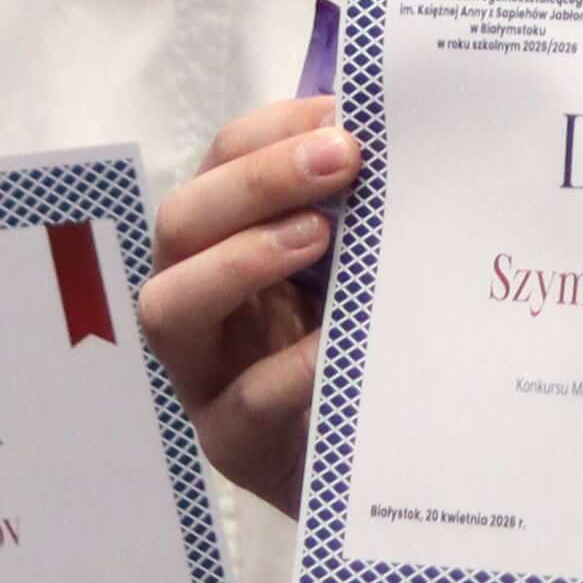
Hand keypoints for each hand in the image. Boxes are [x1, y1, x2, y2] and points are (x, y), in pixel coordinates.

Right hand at [146, 90, 355, 511]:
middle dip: (256, 180)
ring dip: (241, 259)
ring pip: (171, 305)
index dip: (269, 131)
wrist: (381, 469)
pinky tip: (336, 346)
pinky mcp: (232, 444)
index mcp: (227, 242)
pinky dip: (288, 368)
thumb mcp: (359, 269)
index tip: (342, 112)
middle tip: (342, 158)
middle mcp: (199, 299)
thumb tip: (411, 134)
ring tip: (318, 235)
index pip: (218, 163)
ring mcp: (204, 374)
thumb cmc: (363, 348)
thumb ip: (364, 213)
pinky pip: (242, 402)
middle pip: (182, 222)